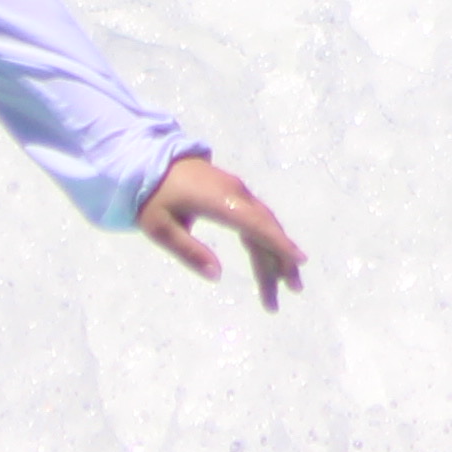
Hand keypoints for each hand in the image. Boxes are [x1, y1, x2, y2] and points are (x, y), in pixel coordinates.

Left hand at [139, 151, 305, 308]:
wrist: (150, 159)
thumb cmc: (152, 195)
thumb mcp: (160, 227)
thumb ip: (188, 251)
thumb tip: (216, 276)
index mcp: (218, 201)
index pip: (255, 224)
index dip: (279, 243)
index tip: (300, 261)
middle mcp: (235, 194)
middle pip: (266, 229)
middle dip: (281, 261)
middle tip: (293, 291)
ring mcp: (237, 192)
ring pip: (264, 226)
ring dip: (276, 254)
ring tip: (284, 286)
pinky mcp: (234, 194)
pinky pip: (256, 219)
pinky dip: (265, 241)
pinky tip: (268, 262)